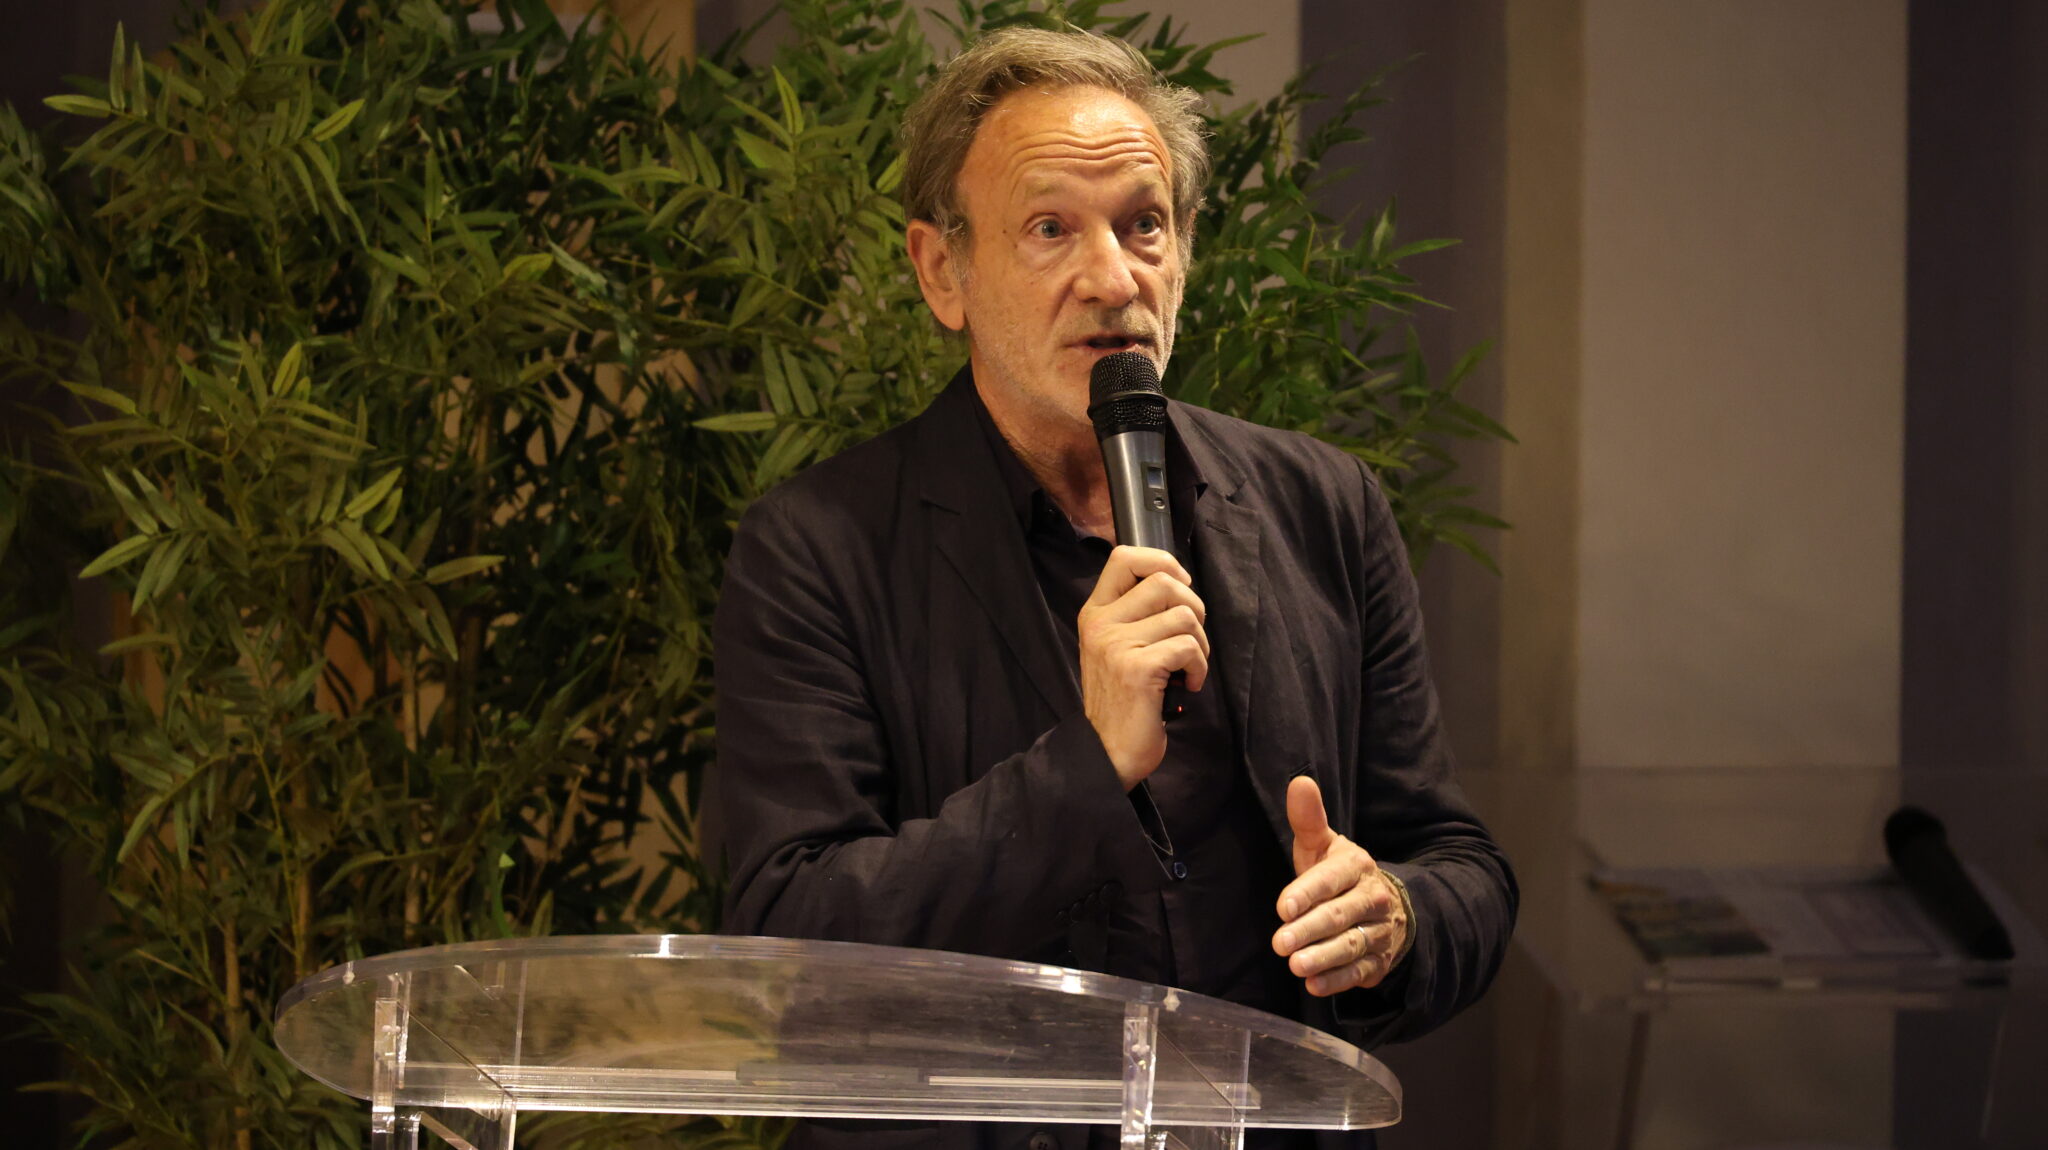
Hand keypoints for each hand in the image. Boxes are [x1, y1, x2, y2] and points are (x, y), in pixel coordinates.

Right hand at [1078, 545, 1209, 789]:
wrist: (1106, 751)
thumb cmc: (1121, 700)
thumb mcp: (1115, 648)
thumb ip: (1134, 614)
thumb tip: (1177, 584)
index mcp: (1094, 613)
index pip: (1123, 557)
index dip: (1162, 560)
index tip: (1181, 585)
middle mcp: (1101, 623)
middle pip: (1164, 582)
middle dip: (1193, 607)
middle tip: (1191, 638)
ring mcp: (1116, 645)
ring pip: (1184, 615)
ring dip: (1200, 642)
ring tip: (1188, 667)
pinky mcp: (1138, 668)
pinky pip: (1189, 647)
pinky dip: (1199, 667)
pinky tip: (1187, 685)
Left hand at [1272, 775, 1409, 995]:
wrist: (1387, 907)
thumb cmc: (1339, 874)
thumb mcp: (1324, 846)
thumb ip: (1309, 819)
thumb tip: (1299, 782)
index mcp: (1356, 865)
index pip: (1332, 879)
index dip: (1308, 893)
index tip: (1284, 907)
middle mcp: (1372, 898)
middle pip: (1340, 915)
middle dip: (1310, 930)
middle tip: (1280, 943)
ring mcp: (1379, 932)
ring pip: (1351, 945)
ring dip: (1323, 958)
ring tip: (1296, 965)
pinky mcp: (1379, 961)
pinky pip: (1360, 972)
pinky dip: (1338, 980)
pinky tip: (1314, 985)